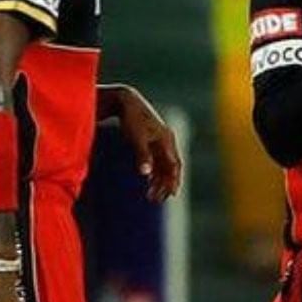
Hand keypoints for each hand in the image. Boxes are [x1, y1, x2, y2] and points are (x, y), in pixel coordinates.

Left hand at [115, 86, 182, 200]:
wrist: (126, 101)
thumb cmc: (131, 118)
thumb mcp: (136, 138)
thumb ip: (142, 156)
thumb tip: (146, 174)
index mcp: (166, 140)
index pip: (175, 165)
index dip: (174, 181)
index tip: (171, 195)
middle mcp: (166, 141)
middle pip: (170, 168)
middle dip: (165, 185)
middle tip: (157, 200)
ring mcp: (160, 141)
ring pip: (163, 166)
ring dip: (159, 181)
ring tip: (151, 196)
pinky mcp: (152, 141)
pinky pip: (157, 161)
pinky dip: (155, 173)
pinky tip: (149, 183)